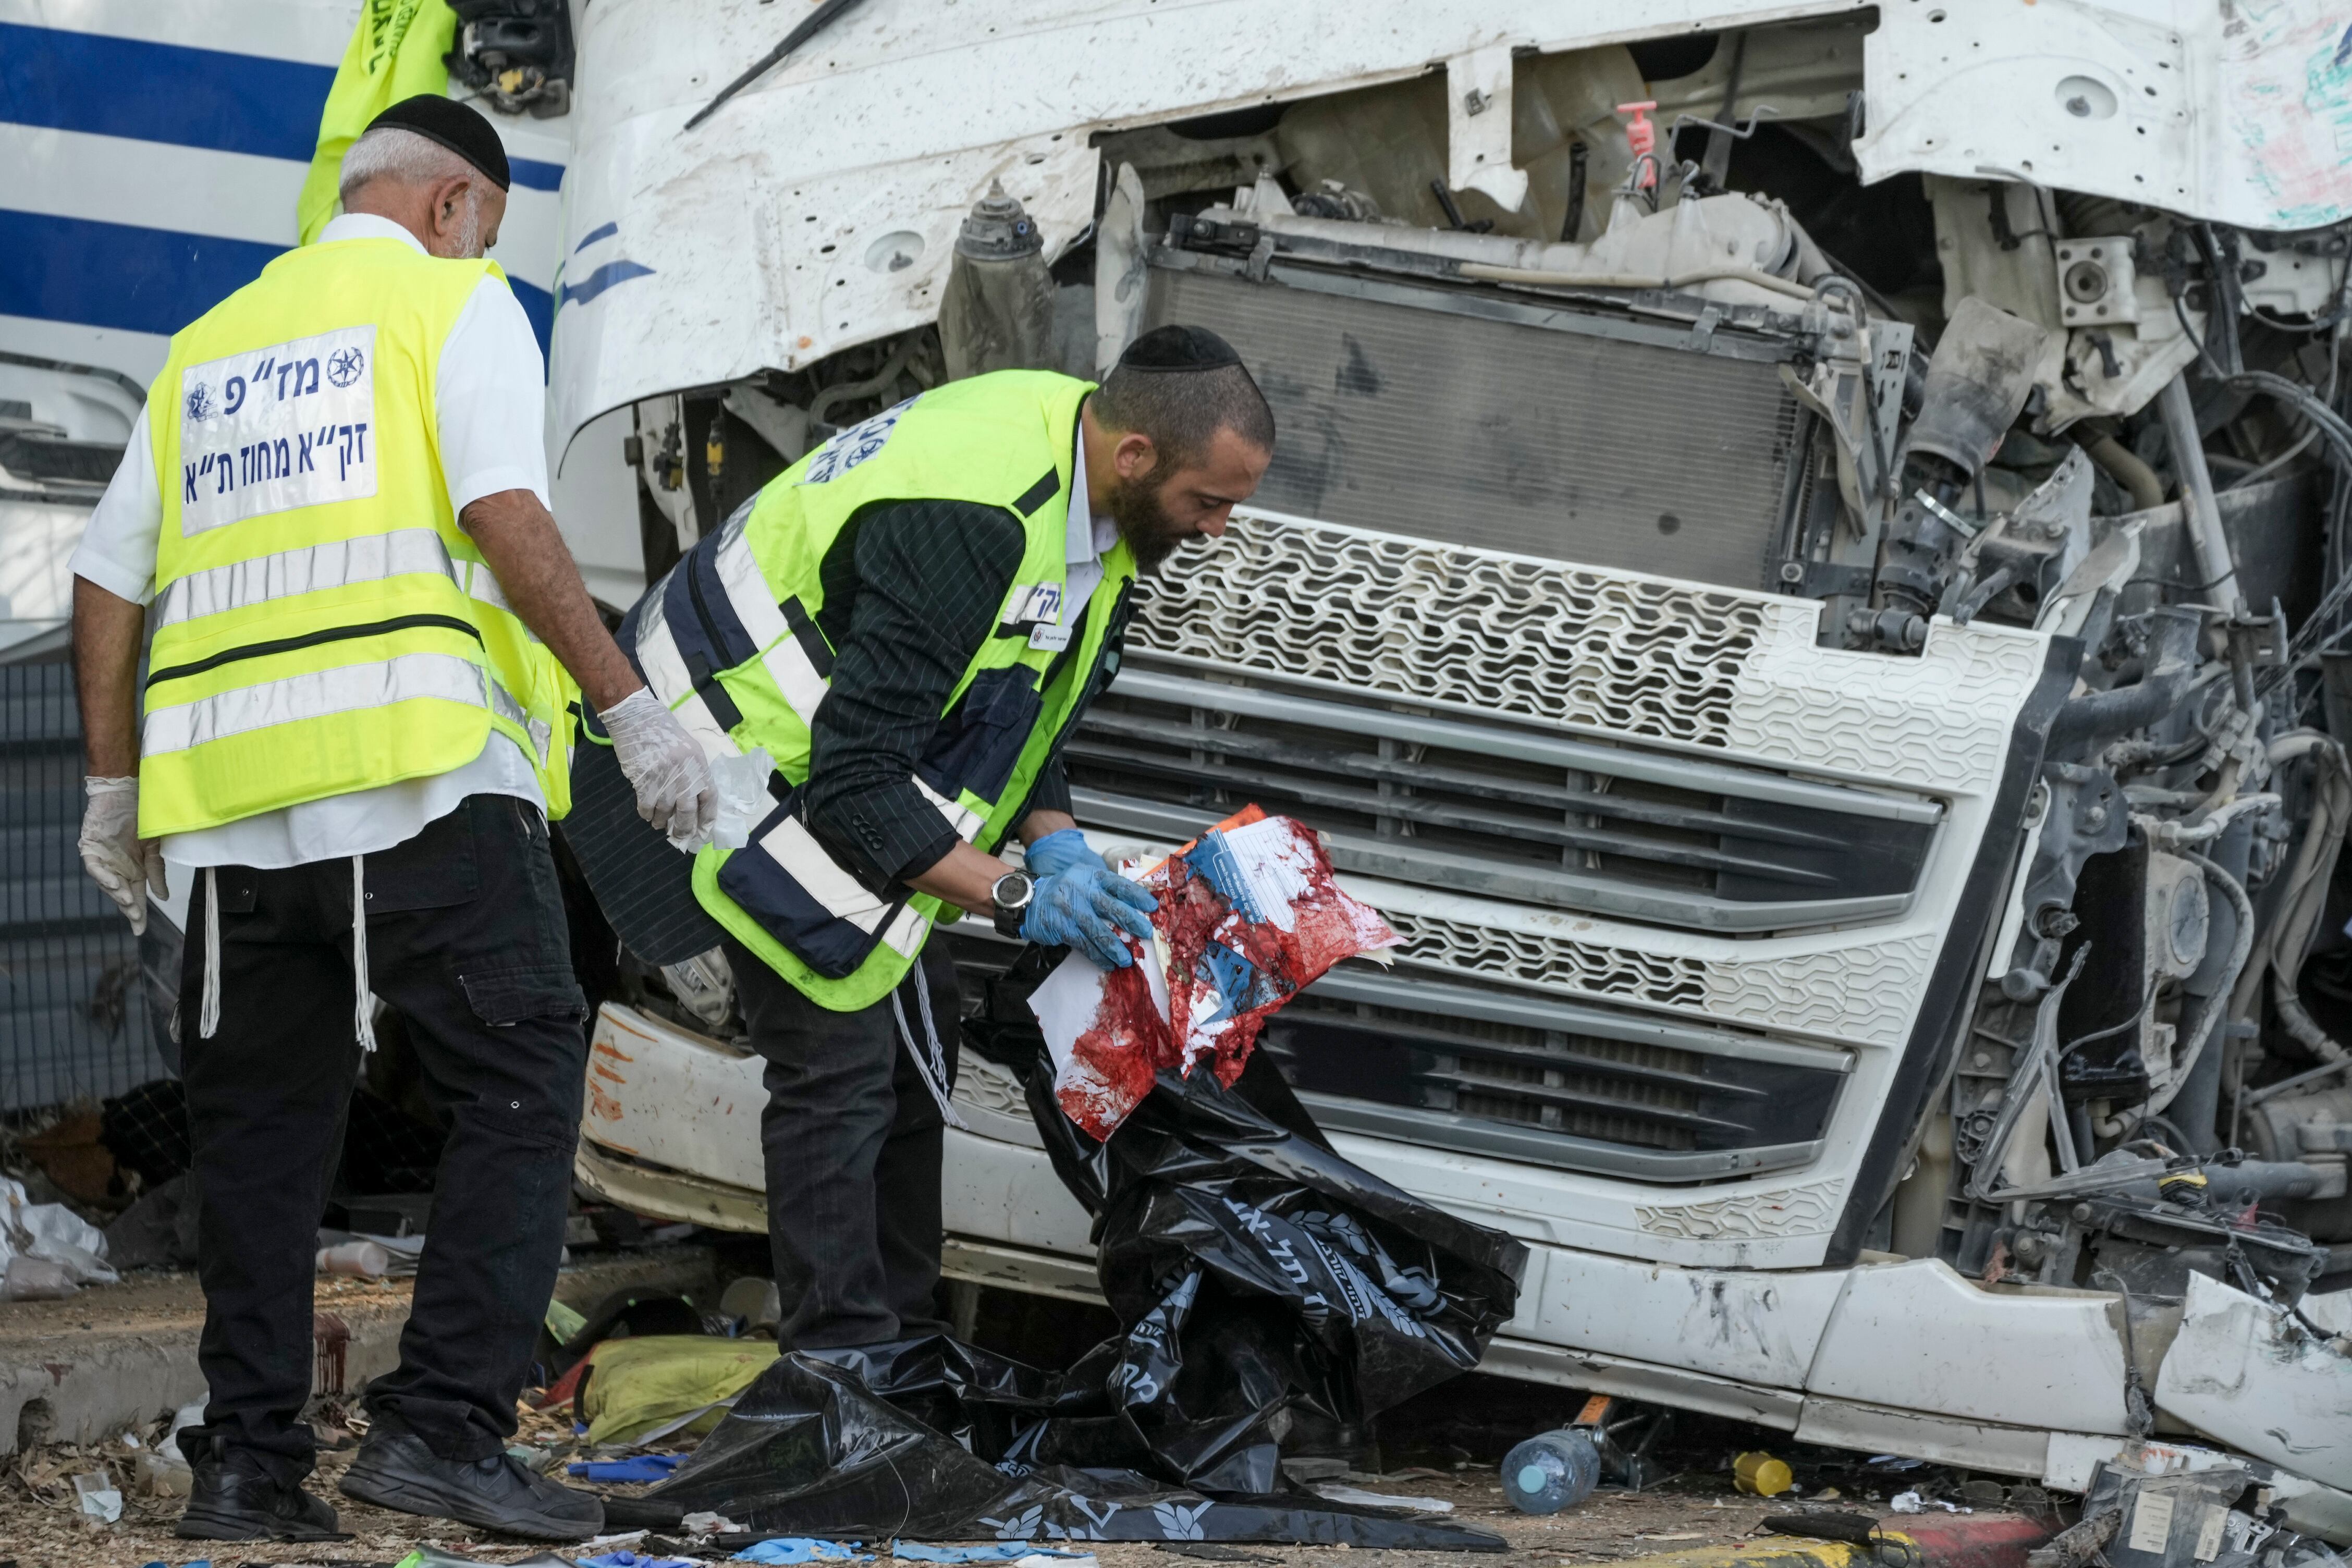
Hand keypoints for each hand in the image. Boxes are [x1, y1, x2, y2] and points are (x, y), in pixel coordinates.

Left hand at [79, 777, 165, 934]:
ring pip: (106, 883)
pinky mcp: (91, 847)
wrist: (128, 791)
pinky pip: (94, 867)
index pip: (135, 896)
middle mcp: (117, 868)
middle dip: (128, 908)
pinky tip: (114, 884)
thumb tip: (162, 898)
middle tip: (136, 920)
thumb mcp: (156, 847)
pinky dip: (103, 877)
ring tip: (128, 902)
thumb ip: (157, 871)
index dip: (137, 913)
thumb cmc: (143, 817)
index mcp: (134, 869)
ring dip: (116, 894)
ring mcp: (103, 858)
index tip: (140, 931)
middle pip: (120, 894)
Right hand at [599, 688, 717, 848]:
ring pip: (665, 811)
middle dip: (684, 827)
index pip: (709, 797)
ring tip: (659, 825)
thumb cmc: (664, 733)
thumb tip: (694, 802)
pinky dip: (646, 813)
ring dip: (662, 822)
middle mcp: (684, 772)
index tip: (704, 830)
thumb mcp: (688, 749)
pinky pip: (646, 805)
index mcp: (698, 764)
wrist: (637, 719)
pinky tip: (646, 814)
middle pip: (688, 810)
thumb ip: (693, 773)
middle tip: (679, 835)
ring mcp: (663, 776)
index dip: (707, 816)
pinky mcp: (644, 779)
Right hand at [1019, 830, 1155, 968]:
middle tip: (1147, 934)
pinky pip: (1084, 944)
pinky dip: (1097, 955)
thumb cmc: (1065, 890)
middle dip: (1132, 922)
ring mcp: (1071, 909)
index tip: (1152, 907)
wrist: (1031, 898)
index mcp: (1093, 877)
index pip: (1119, 885)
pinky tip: (1107, 963)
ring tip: (1127, 959)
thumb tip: (1135, 908)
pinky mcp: (1062, 927)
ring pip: (1098, 930)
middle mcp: (1083, 891)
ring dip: (1115, 947)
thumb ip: (1106, 890)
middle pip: (1112, 907)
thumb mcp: (1085, 880)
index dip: (1137, 896)